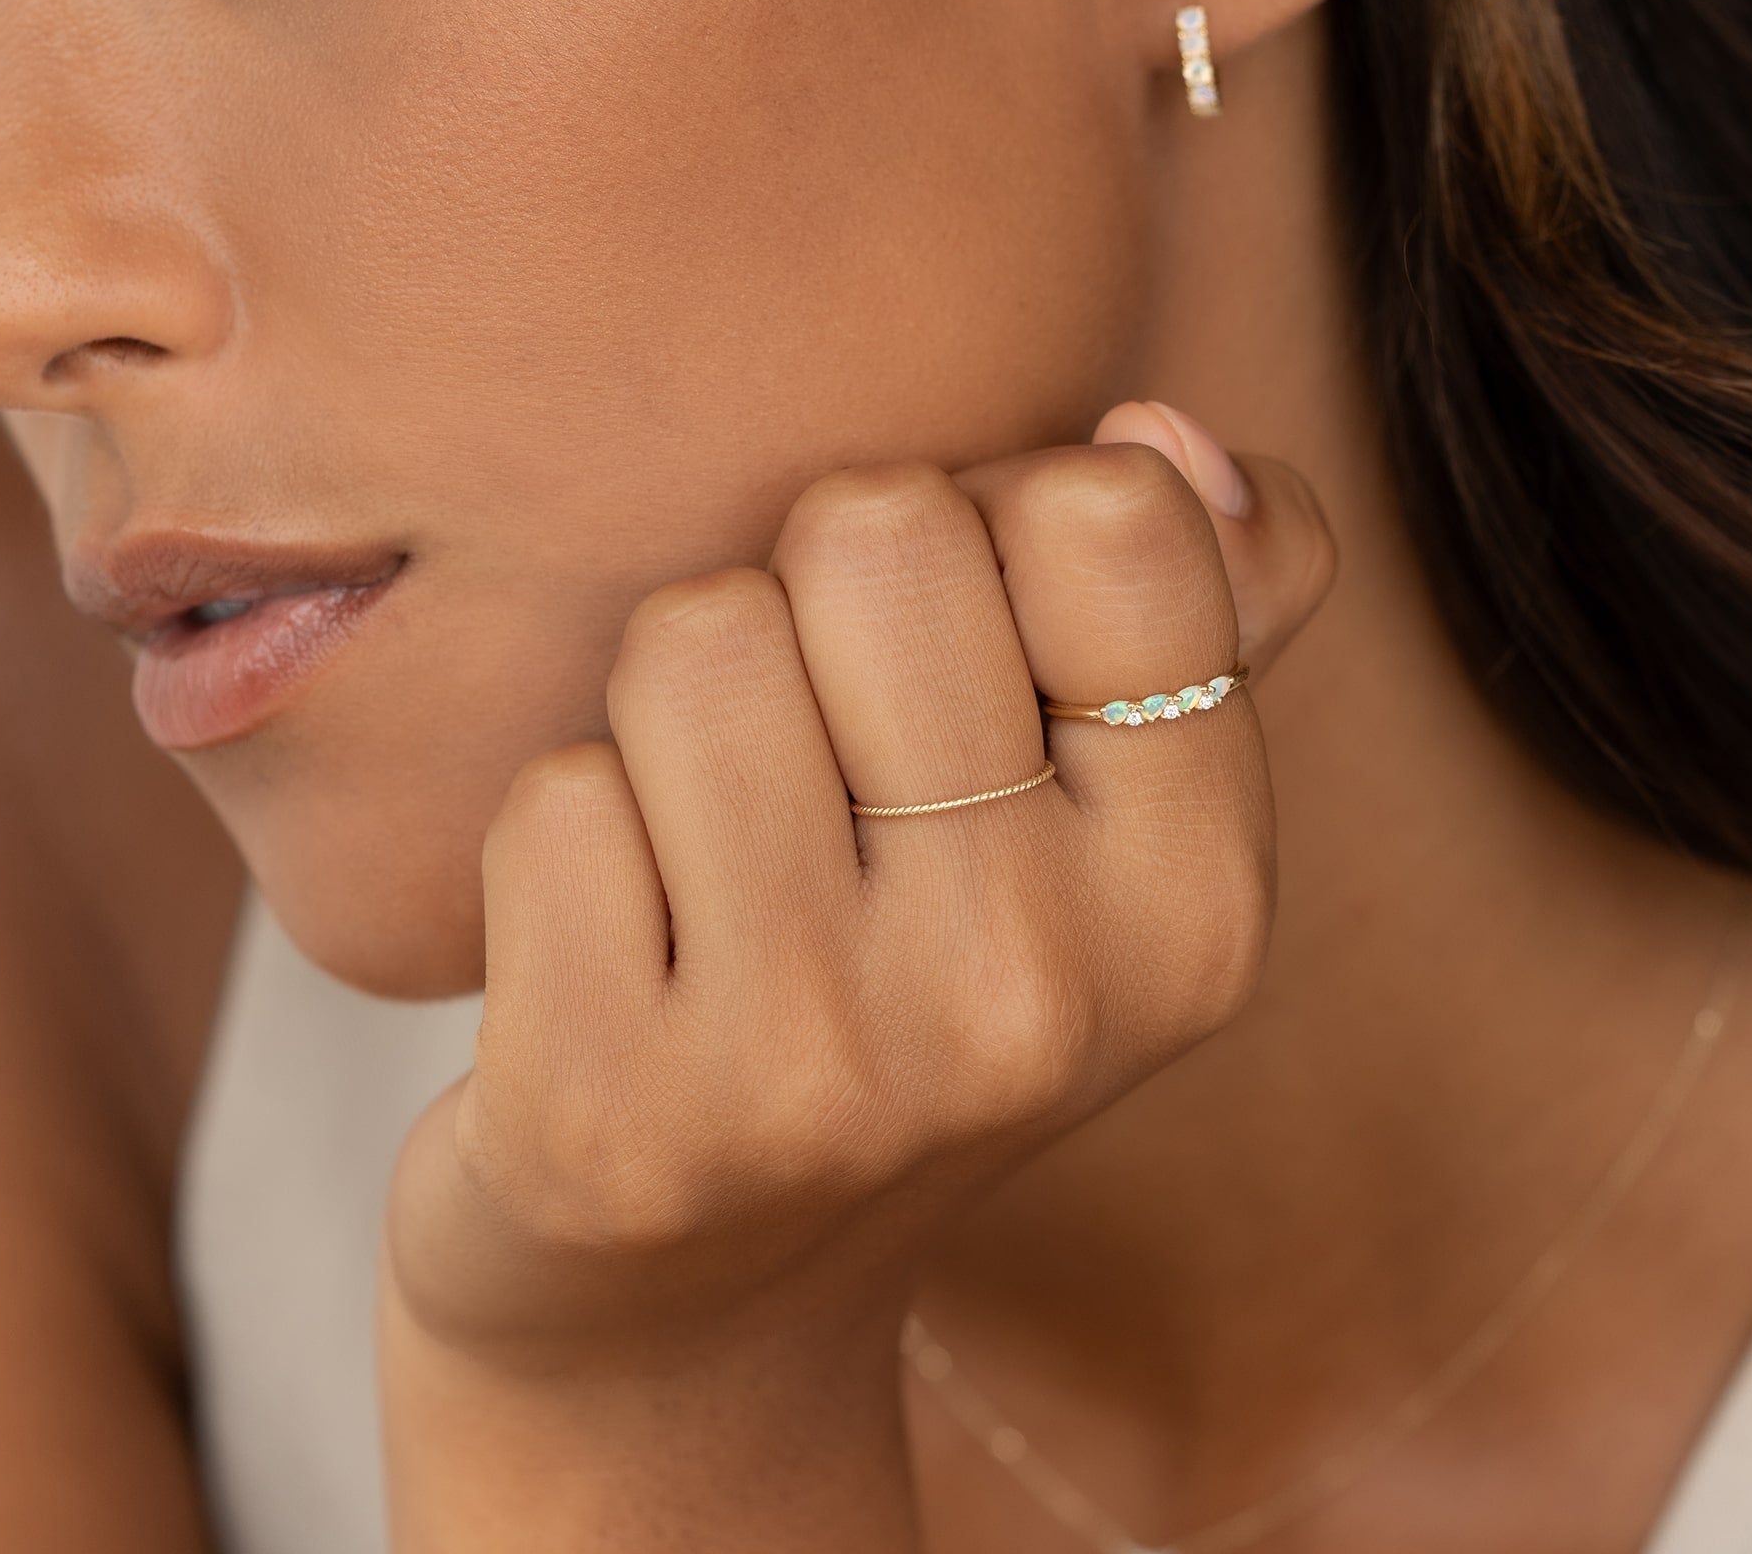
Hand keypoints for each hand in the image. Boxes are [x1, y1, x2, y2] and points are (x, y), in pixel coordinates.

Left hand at [380, 403, 1333, 1546]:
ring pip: (696, 639)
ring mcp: (830, 1065)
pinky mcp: (613, 1119)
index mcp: (1197, 896)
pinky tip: (619, 959)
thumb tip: (1171, 432)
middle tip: (811, 757)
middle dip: (808, 601)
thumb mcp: (1096, 836)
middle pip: (876, 532)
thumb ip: (1192, 612)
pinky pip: (555, 796)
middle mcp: (1044, 990)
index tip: (955, 661)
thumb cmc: (903, 996)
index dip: (992, 532)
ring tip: (711, 853)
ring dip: (671, 716)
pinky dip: (566, 842)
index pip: (1107, 511)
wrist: (689, 1319)